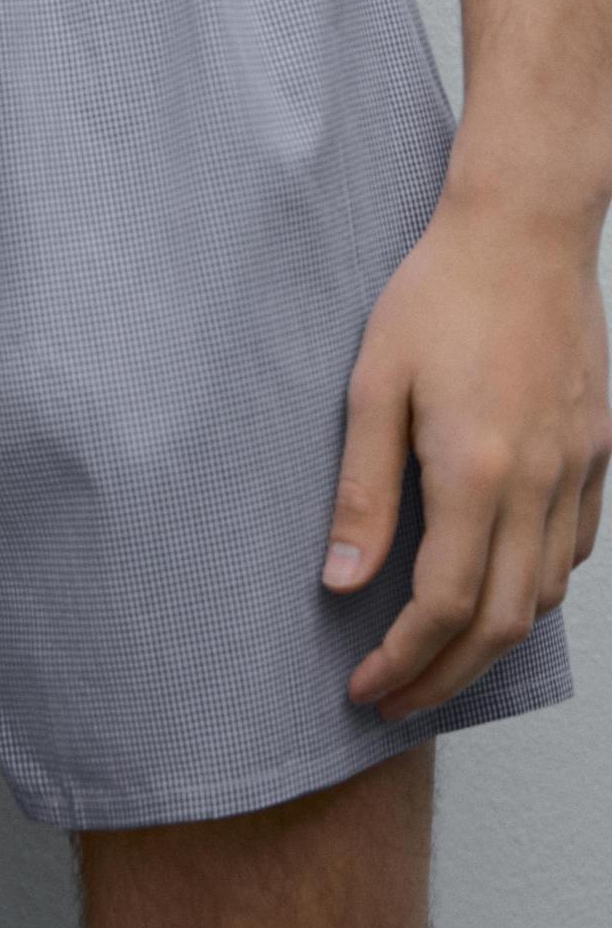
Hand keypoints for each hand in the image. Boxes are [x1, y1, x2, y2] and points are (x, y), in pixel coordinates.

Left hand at [322, 186, 611, 719]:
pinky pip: (575, 547)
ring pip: (544, 594)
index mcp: (473, 471)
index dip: (401, 661)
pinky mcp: (598, 448)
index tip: (365, 685)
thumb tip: (341, 581)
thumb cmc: (437, 295)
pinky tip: (498, 588)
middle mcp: (537, 483)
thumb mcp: (372, 385)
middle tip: (397, 697)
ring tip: (438, 654)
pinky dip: (536, 588)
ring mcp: (578, 468)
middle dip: (445, 677)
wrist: (523, 230)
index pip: (441, 607)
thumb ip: (361, 490)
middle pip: (500, 624)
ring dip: (491, 641)